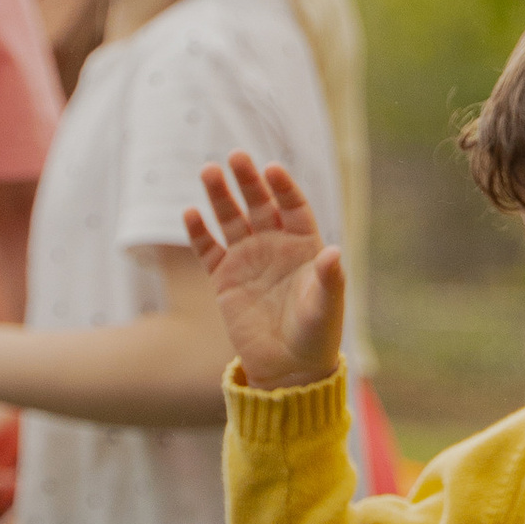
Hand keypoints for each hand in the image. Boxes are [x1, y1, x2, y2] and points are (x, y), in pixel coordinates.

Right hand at [183, 153, 343, 388]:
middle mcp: (274, 246)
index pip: (292, 206)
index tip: (272, 169)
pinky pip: (208, 250)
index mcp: (303, 246)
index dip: (283, 187)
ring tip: (208, 171)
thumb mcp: (326, 307)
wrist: (288, 367)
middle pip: (259, 204)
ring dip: (220, 197)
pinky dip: (199, 233)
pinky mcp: (225, 279)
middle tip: (236, 156)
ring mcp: (247, 260)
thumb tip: (335, 252)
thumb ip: (329, 279)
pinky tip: (189, 214)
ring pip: (231, 220)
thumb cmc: (316, 335)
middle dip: (248, 181)